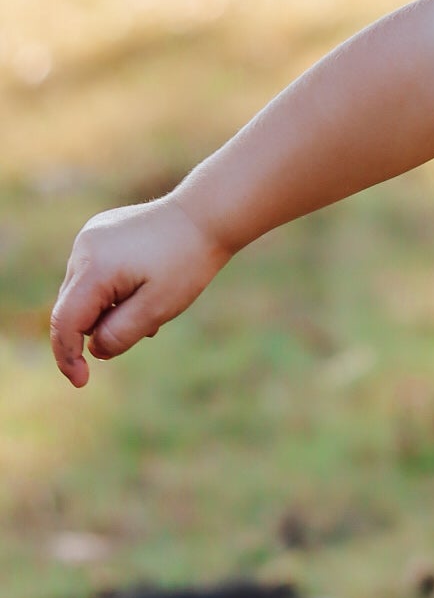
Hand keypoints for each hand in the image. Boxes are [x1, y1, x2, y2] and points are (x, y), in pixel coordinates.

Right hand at [50, 197, 230, 387]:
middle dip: (99, 328)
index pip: (65, 322)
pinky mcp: (99, 232)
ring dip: (108, 309)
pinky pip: (94, 273)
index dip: (68, 356)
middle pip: (73, 308)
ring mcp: (89, 237)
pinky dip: (112, 291)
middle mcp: (83, 249)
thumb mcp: (158, 308)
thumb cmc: (186, 262)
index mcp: (93, 268)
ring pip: (84, 292)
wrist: (205, 215)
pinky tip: (144, 287)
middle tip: (146, 327)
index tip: (81, 382)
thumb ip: (121, 333)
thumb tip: (94, 350)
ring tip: (152, 303)